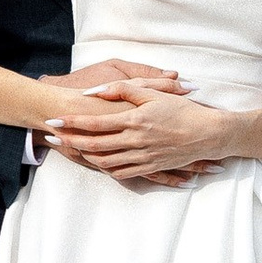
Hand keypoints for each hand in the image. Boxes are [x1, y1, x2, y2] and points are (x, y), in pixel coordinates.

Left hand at [41, 79, 229, 185]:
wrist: (209, 134)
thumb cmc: (183, 110)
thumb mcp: (154, 93)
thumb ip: (124, 89)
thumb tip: (96, 91)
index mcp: (135, 120)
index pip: (95, 123)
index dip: (72, 122)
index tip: (54, 119)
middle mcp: (136, 141)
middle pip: (94, 144)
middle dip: (70, 140)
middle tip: (52, 135)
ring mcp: (142, 157)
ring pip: (105, 161)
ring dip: (84, 156)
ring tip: (69, 149)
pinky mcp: (150, 167)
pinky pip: (122, 173)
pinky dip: (106, 169)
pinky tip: (96, 163)